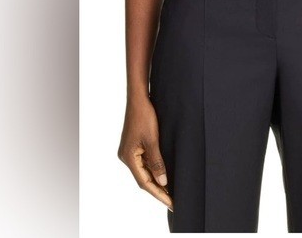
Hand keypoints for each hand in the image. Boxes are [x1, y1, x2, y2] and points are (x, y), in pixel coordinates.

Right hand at [117, 96, 172, 210]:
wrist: (139, 98)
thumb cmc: (145, 116)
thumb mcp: (153, 140)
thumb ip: (157, 162)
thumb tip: (163, 181)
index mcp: (128, 157)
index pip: (144, 182)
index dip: (159, 194)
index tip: (172, 203)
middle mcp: (127, 157)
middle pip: (143, 179)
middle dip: (159, 190)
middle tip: (174, 201)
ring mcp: (130, 151)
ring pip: (144, 171)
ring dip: (157, 180)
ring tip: (171, 191)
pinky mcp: (135, 145)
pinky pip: (145, 162)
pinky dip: (154, 170)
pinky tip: (164, 174)